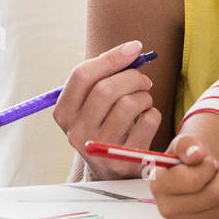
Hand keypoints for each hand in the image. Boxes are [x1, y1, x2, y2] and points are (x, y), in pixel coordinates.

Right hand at [54, 40, 160, 179]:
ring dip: (144, 96)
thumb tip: (132, 49)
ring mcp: (99, 148)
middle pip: (105, 89)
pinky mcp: (124, 159)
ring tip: (144, 100)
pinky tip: (147, 119)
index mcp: (64, 113)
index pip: (82, 75)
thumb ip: (104, 75)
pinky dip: (153, 113)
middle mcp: (76, 132)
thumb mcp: (93, 103)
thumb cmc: (105, 123)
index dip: (111, 57)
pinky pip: (147, 121)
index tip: (135, 48)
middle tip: (144, 79)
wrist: (112, 169)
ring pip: (128, 104)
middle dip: (132, 77)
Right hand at [148, 134, 218, 218]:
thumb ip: (188, 144)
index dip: (209, 166)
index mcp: (158, 185)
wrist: (192, 177)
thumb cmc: (187, 160)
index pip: (195, 180)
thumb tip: (196, 154)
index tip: (207, 160)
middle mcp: (168, 209)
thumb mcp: (185, 144)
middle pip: (215, 195)